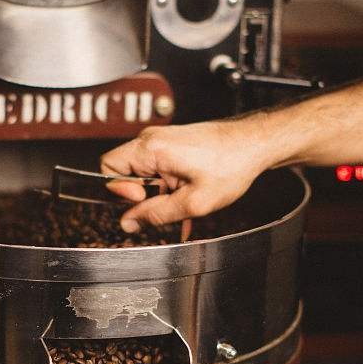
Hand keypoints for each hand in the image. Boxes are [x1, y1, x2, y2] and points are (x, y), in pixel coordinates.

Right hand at [100, 118, 270, 231]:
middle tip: (167, 205)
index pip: (107, 167)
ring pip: (143, 175)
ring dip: (159, 195)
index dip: (120, 191)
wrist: (255, 143)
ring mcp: (161, 142)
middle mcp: (151, 140)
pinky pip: (158, 171)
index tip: (143, 200)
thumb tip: (128, 223)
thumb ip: (156, 214)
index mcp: (150, 148)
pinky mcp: (172, 147)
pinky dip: (168, 189)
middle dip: (142, 196)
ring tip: (184, 205)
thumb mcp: (193, 202)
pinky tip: (187, 204)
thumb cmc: (231, 164)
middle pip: (124, 173)